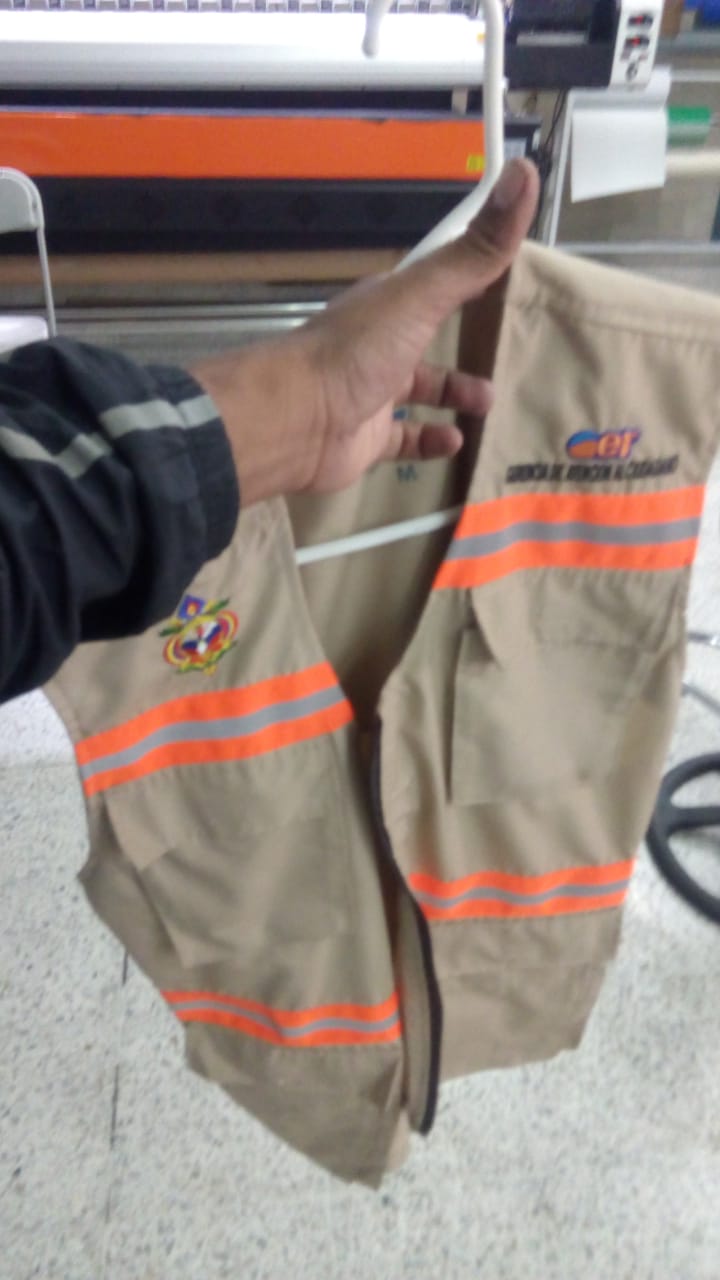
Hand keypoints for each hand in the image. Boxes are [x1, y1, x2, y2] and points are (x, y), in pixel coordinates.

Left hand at [191, 158, 538, 504]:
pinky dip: (431, 441)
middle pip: (427, 337)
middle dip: (464, 343)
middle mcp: (377, 343)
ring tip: (488, 404)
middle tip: (504, 354)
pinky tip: (455, 442)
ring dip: (454, 394)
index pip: (436, 281)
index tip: (506, 277)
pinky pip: (405, 438)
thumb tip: (526, 172)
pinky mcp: (366, 438)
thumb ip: (474, 250)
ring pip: (418, 390)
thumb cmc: (357, 350)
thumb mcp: (423, 293)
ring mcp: (370, 391)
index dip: (468, 276)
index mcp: (388, 302)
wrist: (294, 419)